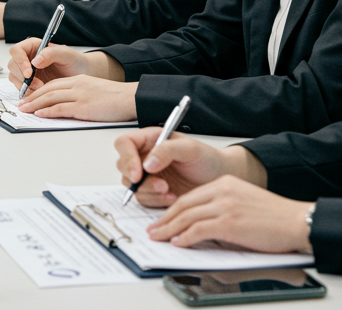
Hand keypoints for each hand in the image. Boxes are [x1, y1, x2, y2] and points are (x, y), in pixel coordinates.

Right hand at [7, 40, 122, 90]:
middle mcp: (27, 58)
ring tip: (41, 90)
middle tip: (38, 85)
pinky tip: (39, 95)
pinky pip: (21, 88)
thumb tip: (35, 60)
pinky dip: (27, 93)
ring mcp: (26, 71)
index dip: (20, 62)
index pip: (17, 50)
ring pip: (14, 78)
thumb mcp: (66, 55)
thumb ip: (51, 54)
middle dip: (23, 77)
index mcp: (33, 46)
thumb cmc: (74, 62)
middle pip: (12, 65)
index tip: (29, 73)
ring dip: (24, 86)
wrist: (80, 76)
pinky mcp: (29, 83)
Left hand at [17, 75, 137, 120]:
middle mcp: (77, 85)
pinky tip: (39, 114)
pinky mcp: (83, 106)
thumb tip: (69, 106)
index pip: (54, 84)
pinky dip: (48, 111)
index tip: (30, 98)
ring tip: (24, 110)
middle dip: (32, 97)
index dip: (39, 91)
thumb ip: (81, 94)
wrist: (131, 98)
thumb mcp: (96, 90)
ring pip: (51, 98)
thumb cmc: (117, 98)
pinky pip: (60, 108)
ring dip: (35, 104)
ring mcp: (80, 95)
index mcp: (80, 80)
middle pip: (48, 90)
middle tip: (21, 104)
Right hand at [114, 129, 266, 206]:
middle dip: (140, 180)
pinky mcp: (152, 192)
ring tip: (169, 191)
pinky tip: (172, 197)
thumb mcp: (190, 149)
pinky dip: (155, 201)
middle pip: (123, 166)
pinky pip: (143, 199)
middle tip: (161, 185)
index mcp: (150, 139)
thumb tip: (147, 163)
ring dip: (149, 192)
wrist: (218, 179)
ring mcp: (147, 175)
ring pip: (132, 186)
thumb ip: (167, 150)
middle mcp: (144, 156)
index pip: (125, 143)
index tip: (138, 173)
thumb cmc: (207, 159)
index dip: (127, 158)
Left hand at [142, 175, 313, 254]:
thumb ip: (222, 208)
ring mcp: (225, 206)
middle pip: (183, 205)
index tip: (163, 219)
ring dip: (169, 229)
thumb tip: (201, 225)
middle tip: (153, 229)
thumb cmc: (275, 216)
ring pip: (187, 217)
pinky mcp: (229, 223)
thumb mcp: (243, 203)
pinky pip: (198, 230)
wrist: (296, 220)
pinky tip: (178, 243)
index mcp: (225, 184)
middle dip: (165, 219)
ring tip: (159, 238)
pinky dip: (185, 237)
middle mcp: (222, 191)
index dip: (172, 209)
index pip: (190, 196)